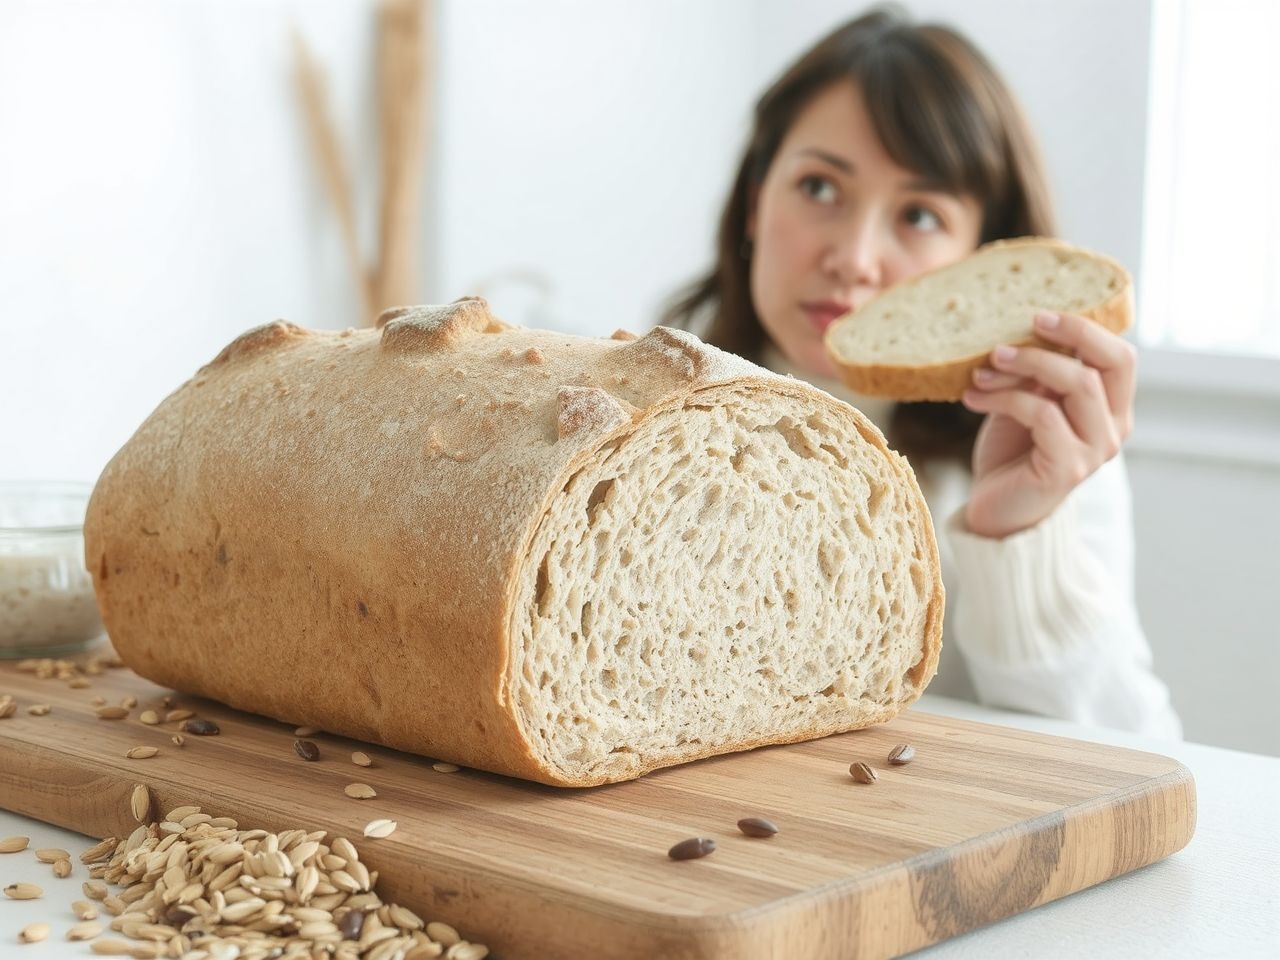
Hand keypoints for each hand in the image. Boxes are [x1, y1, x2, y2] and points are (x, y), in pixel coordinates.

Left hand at [959, 311, 1135, 537]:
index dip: (1086, 328)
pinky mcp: (1068, 468)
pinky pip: (1043, 414)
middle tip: (1011, 335)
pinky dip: (1004, 399)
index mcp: (1110, 407)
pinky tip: (972, 399)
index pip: (1121, 356)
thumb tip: (1024, 326)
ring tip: (982, 369)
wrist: (994, 509)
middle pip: (1109, 363)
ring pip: (1076, 384)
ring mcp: (1095, 450)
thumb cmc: (1012, 451)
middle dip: (1064, 337)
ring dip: (1024, 366)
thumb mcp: (1029, 402)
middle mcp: (1113, 428)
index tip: (1037, 316)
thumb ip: (1041, 374)